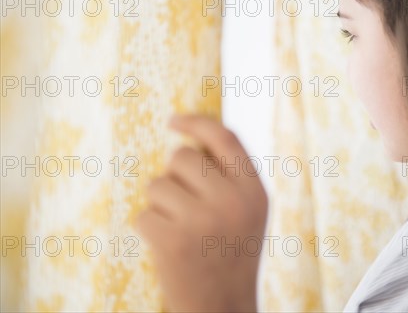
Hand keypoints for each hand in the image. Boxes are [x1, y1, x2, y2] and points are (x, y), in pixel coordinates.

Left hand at [135, 114, 268, 312]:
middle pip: (183, 158)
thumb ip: (232, 177)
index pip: (225, 138)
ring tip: (179, 229)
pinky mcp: (173, 241)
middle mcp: (232, 201)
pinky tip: (168, 247)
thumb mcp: (249, 212)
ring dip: (161, 205)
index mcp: (255, 191)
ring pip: (158, 185)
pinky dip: (149, 229)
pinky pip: (144, 215)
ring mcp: (202, 220)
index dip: (197, 123)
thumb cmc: (231, 253)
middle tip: (185, 204)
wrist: (223, 308)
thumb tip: (192, 138)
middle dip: (176, 176)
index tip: (174, 121)